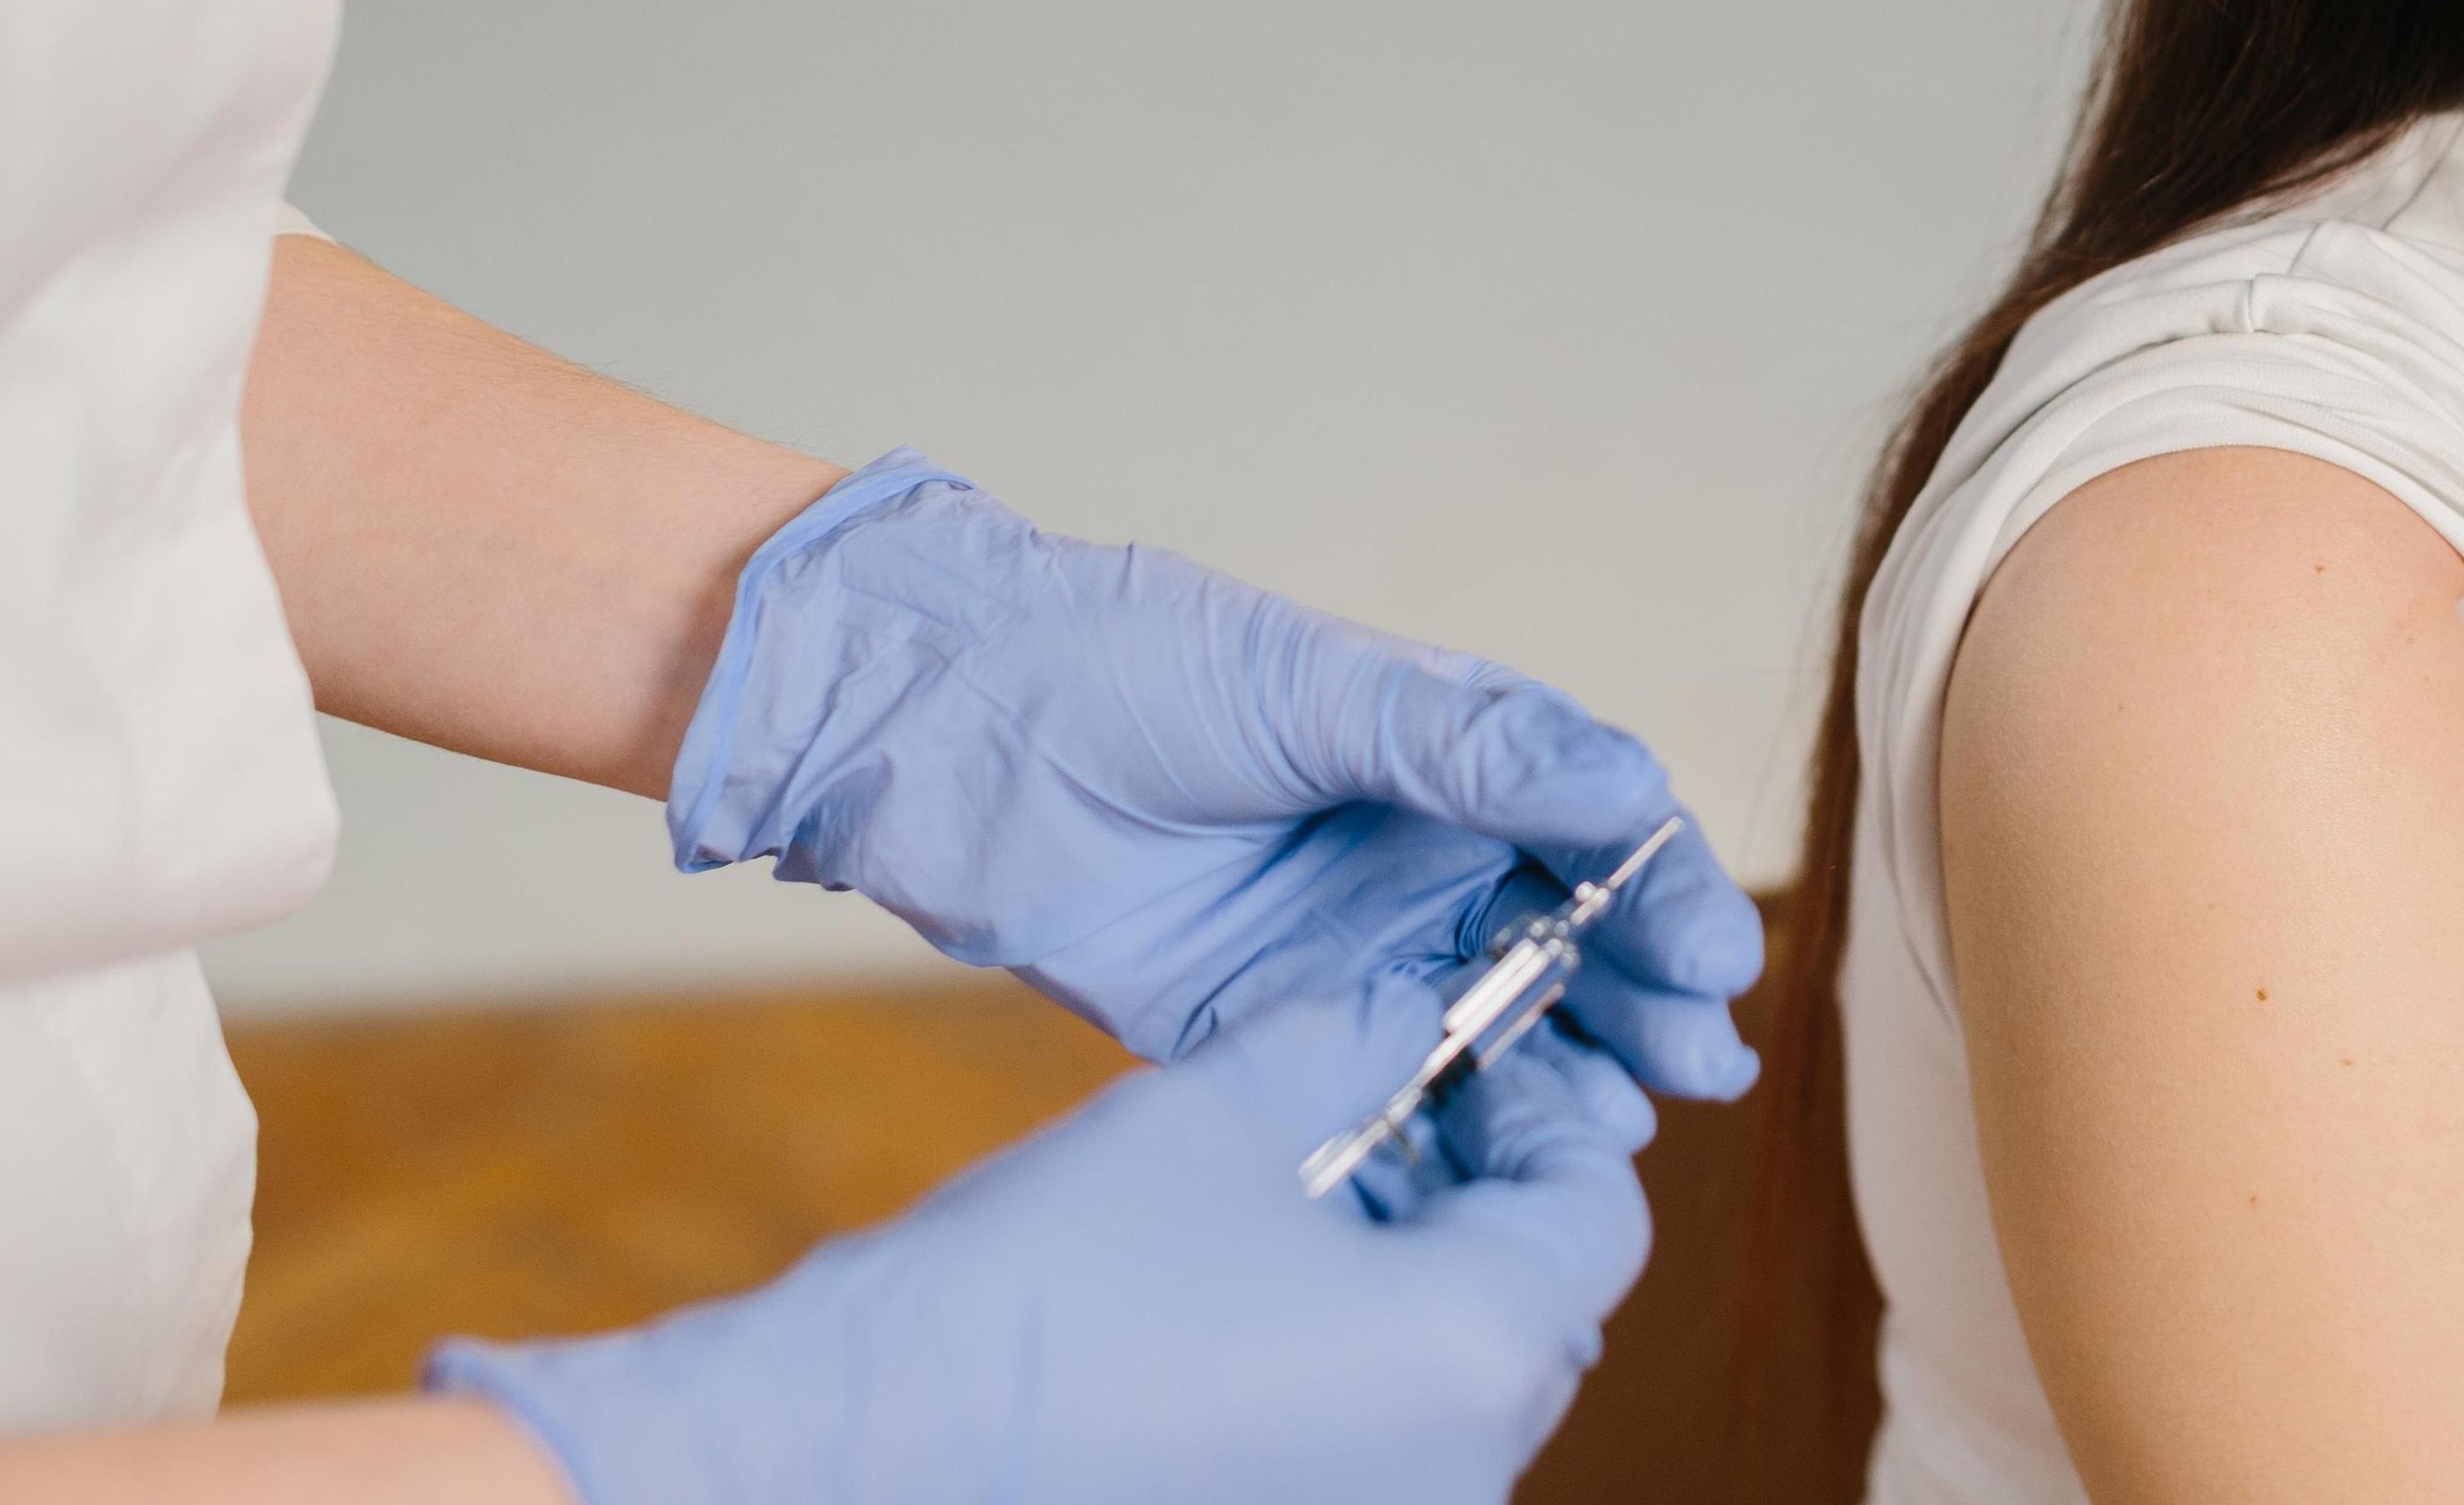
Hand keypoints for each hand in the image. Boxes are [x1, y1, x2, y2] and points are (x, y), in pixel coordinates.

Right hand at [431, 976, 1656, 1504]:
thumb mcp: (1226, 1108)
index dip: (1549, 1109)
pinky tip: (1240, 1285)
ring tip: (1290, 1181)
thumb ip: (1358, 1036)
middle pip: (1537, 1301)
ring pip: (1457, 1374)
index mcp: (1476, 1347)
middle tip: (1380, 1098)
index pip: (1600, 1209)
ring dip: (1408, 1268)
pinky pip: (1378, 1441)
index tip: (1472, 1049)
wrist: (864, 1453)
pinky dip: (1347, 1357)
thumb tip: (1415, 1004)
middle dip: (1476, 1186)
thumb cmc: (1042, 1284)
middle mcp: (1465, 1467)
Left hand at [668, 457, 1762, 1085]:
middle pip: (1567, 932)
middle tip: (1701, 1058)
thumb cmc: (1124, 662)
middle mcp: (1412, 848)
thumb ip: (1467, 747)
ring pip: (1498, 1014)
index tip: (1711, 952)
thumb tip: (1627, 782)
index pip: (1591, 823)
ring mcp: (1346, 940)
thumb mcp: (1309, 687)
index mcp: (1440, 750)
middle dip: (1645, 994)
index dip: (1661, 887)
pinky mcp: (1270, 1020)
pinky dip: (1456, 1112)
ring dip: (1575, 1063)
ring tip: (1633, 1115)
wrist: (948, 733)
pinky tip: (1510, 1145)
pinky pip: (1388, 1074)